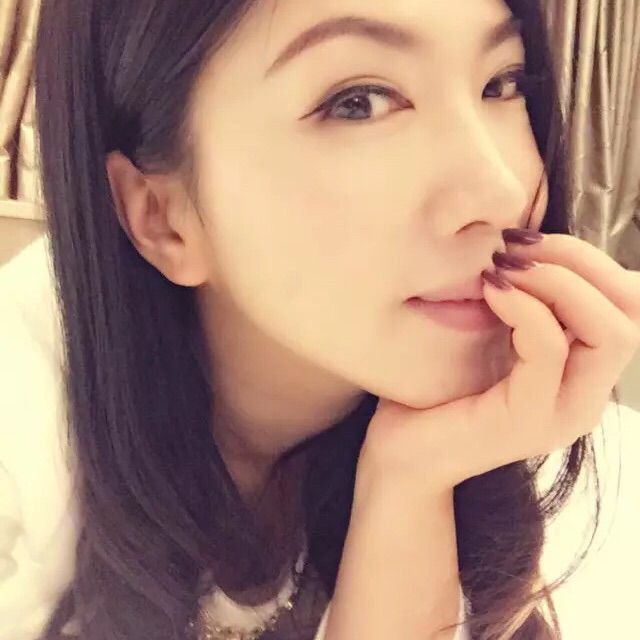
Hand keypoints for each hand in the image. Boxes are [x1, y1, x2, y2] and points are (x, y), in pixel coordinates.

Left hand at [358, 232, 639, 492]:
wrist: (402, 450)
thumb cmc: (438, 387)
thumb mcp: (490, 335)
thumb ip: (523, 303)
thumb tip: (530, 246)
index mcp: (582, 372)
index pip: (628, 300)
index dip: (587, 258)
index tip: (526, 239)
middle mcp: (586, 395)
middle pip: (632, 309)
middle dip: (578, 261)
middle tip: (518, 246)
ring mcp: (563, 412)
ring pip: (610, 331)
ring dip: (558, 281)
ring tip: (504, 266)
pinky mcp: (528, 420)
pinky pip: (550, 349)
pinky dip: (525, 307)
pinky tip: (491, 289)